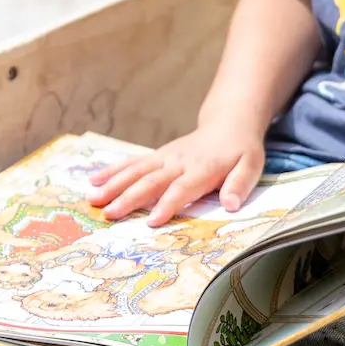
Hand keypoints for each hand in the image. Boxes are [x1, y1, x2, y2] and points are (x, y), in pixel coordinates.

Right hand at [89, 120, 266, 225]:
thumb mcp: (251, 166)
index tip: (151, 220)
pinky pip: (132, 162)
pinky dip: (113, 170)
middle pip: (151, 180)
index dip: (168, 203)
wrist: (229, 124)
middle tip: (108, 213)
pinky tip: (94, 180)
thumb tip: (230, 204)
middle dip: (129, 197)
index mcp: (202, 168)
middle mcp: (179, 161)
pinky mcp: (157, 155)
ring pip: (136, 170)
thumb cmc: (241, 152)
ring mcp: (165, 157)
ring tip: (93, 199)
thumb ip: (240, 184)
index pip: (183, 187)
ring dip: (113, 184)